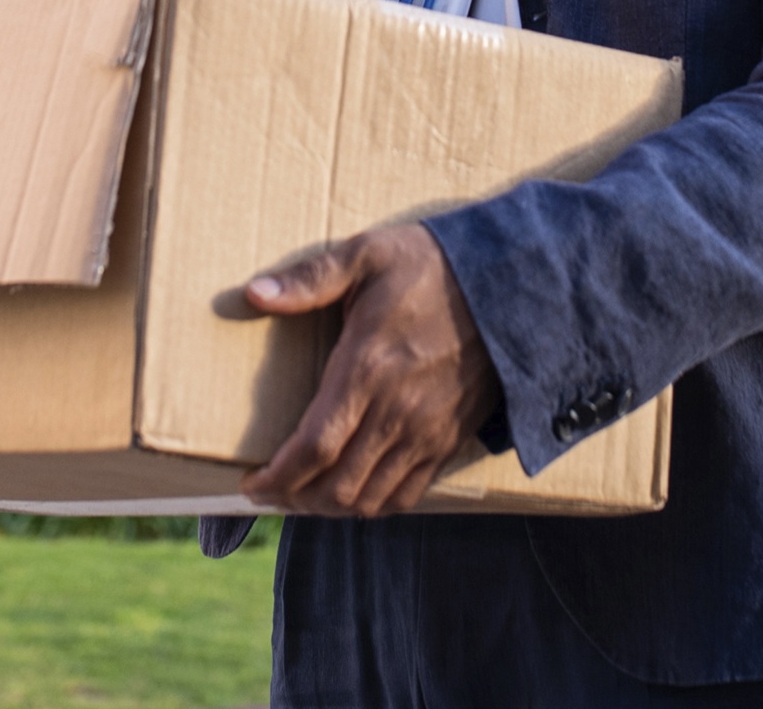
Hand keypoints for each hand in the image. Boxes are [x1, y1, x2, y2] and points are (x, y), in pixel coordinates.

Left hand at [239, 224, 500, 516]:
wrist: (510, 284)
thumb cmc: (431, 266)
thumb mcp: (367, 255)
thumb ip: (309, 278)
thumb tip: (254, 293)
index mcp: (366, 368)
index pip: (313, 446)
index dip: (279, 476)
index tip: (253, 484)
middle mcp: (396, 411)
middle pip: (337, 484)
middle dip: (297, 499)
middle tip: (273, 491)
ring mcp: (427, 431)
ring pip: (370, 498)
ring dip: (332, 507)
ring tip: (307, 496)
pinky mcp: (449, 439)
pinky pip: (408, 494)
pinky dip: (376, 504)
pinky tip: (356, 493)